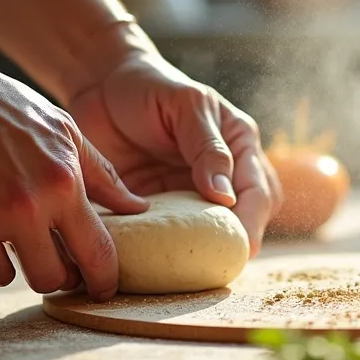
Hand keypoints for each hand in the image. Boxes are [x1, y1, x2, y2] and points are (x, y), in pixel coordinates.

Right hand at [0, 50, 147, 299]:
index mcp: (68, 175)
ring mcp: (4, 215)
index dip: (106, 276)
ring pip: (36, 279)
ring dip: (32, 272)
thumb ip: (99, 171)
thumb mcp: (58, 127)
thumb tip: (138, 207)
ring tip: (24, 251)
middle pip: (71, 272)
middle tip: (61, 269)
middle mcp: (42, 199)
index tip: (102, 285)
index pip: (103, 246)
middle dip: (70, 278)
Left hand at [64, 53, 282, 254]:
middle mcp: (224, 175)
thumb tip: (226, 197)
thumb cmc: (150, 86)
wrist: (101, 87)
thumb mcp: (185, 106)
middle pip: (247, 220)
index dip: (252, 222)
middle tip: (217, 267)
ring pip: (212, 235)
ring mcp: (192, 195)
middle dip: (236, 245)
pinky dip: (167, 252)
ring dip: (204, 253)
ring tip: (190, 273)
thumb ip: (207, 147)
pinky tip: (157, 263)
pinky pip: (172, 238)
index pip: (259, 191)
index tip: (239, 247)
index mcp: (240, 146)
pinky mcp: (162, 209)